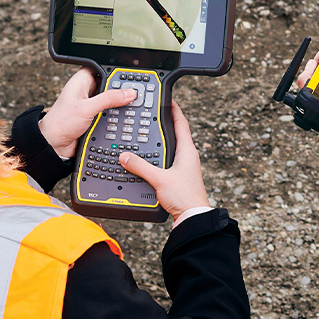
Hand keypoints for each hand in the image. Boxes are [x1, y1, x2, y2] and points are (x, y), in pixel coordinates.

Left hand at [40, 68, 138, 159]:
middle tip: (133, 93)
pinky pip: (108, 113)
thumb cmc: (61, 122)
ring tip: (130, 105)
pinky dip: (114, 115)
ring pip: (109, 100)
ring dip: (117, 104)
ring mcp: (90, 104)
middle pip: (108, 85)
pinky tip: (122, 117)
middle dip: (119, 90)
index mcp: (81, 82)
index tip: (128, 75)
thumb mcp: (87, 108)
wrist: (54, 144)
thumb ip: (108, 99)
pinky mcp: (93, 117)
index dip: (114, 70)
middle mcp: (86, 91)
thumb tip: (128, 93)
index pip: (101, 68)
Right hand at [119, 106, 210, 223]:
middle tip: (153, 115)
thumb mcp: (159, 179)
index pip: (181, 123)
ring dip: (161, 141)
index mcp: (188, 151)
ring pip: (171, 148)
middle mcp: (188, 157)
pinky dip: (158, 156)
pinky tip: (149, 160)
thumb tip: (125, 156)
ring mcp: (184, 168)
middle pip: (176, 134)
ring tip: (148, 135)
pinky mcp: (179, 178)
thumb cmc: (184, 197)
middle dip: (164, 124)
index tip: (167, 100)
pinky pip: (167, 161)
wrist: (192, 218)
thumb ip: (140, 166)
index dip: (174, 110)